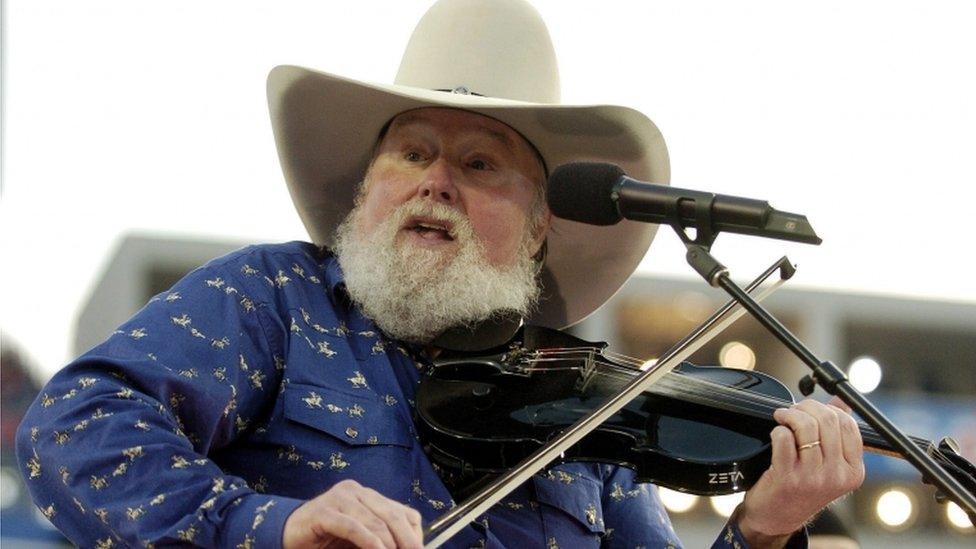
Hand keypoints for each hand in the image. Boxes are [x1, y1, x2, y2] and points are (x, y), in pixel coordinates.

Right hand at [283, 479, 423, 548]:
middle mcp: (357, 492)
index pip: (404, 513)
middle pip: (393, 516)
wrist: (287, 534)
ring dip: (388, 545)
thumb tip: (408, 548)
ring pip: (375, 521)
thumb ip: (380, 542)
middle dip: (407, 541)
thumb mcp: (359, 541)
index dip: (415, 536)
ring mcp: (340, 498)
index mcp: (369, 497)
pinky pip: (352, 526)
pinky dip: (368, 541)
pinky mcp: (324, 511)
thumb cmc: (325, 540)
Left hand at [736, 398, 864, 546]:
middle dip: (807, 407)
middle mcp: (837, 476)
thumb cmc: (804, 485)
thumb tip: (842, 401)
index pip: (848, 424)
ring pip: (806, 426)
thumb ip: (837, 433)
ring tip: (782, 417)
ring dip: (790, 415)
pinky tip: (776, 434)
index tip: (813, 410)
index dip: (828, 409)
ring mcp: (813, 478)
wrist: (779, 516)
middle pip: (828, 420)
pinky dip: (778, 430)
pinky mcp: (788, 478)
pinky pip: (784, 438)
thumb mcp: (829, 464)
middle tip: (794, 411)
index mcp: (853, 471)